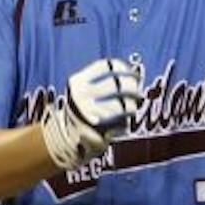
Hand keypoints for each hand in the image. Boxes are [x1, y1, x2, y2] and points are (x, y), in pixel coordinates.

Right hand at [41, 56, 141, 170]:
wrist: (66, 137)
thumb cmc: (85, 111)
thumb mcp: (88, 92)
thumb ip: (106, 82)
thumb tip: (135, 71)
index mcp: (77, 81)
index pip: (106, 67)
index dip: (125, 70)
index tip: (135, 75)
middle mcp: (80, 95)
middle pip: (117, 85)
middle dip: (133, 89)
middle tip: (138, 95)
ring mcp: (86, 113)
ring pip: (122, 106)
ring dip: (132, 107)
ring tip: (132, 110)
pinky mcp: (95, 131)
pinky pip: (120, 124)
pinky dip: (125, 125)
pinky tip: (121, 125)